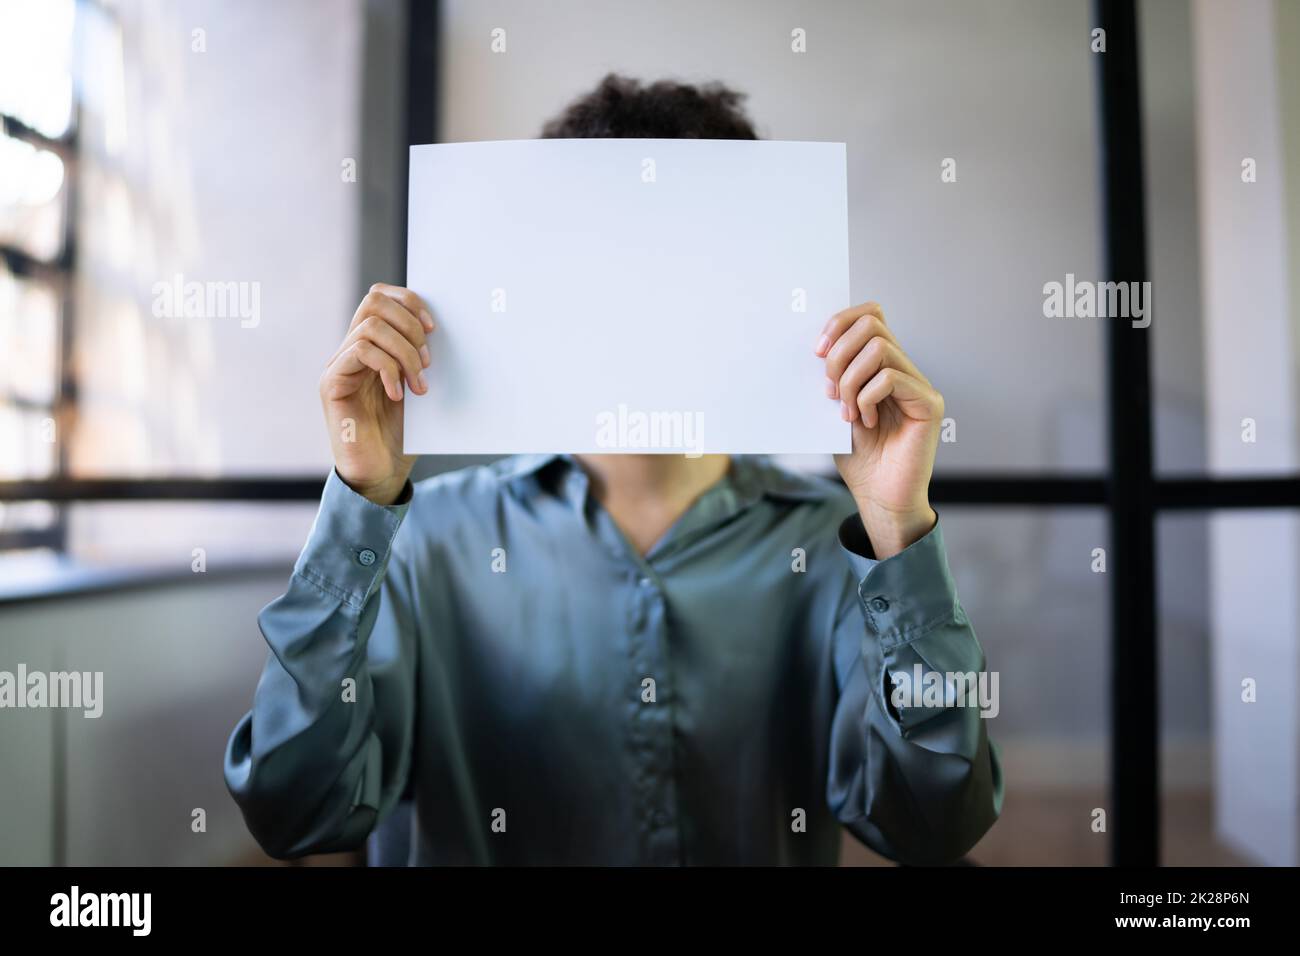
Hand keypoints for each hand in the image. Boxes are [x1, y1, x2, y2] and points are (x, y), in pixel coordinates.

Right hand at [319, 283, 433, 504]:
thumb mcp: (419, 389)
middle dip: (409, 324)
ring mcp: (339, 366)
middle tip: (428, 360)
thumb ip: (423, 359)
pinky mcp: (331, 384)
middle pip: (373, 301)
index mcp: (373, 347)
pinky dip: (388, 368)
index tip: (434, 328)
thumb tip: (445, 330)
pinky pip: (360, 352)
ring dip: (404, 352)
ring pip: (370, 327)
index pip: (380, 297)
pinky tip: (400, 394)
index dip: (410, 301)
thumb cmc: (402, 436)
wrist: (382, 475)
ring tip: (419, 383)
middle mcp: (351, 351)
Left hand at [815, 302, 942, 557]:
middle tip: (829, 390)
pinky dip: (867, 397)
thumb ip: (834, 378)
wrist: (879, 498)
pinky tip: (866, 422)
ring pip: (880, 348)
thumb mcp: (835, 410)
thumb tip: (818, 348)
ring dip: (851, 379)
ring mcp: (919, 385)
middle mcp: (905, 369)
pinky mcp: (928, 404)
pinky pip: (891, 378)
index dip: (840, 323)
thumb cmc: (859, 459)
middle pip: (873, 323)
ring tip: (846, 411)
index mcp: (882, 366)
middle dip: (840, 353)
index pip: (870, 315)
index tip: (817, 352)